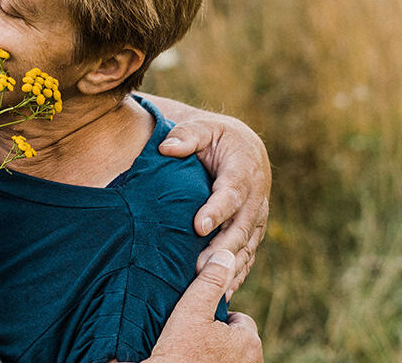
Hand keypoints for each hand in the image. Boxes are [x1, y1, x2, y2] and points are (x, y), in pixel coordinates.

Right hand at [144, 250, 262, 362]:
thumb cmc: (177, 350)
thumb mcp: (191, 310)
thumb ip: (210, 282)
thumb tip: (226, 255)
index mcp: (248, 340)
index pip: (239, 319)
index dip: (217, 318)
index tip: (198, 324)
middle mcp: (253, 361)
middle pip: (237, 338)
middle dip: (219, 336)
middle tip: (194, 338)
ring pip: (231, 355)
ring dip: (217, 352)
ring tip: (193, 351)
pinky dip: (213, 362)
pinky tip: (195, 361)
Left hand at [158, 111, 270, 296]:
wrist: (243, 148)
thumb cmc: (216, 138)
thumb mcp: (202, 128)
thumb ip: (186, 135)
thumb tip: (167, 147)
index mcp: (244, 170)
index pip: (231, 193)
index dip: (217, 210)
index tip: (199, 226)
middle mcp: (256, 198)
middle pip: (241, 228)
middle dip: (221, 249)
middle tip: (200, 269)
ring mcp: (257, 218)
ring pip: (246, 247)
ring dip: (229, 269)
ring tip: (209, 290)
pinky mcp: (253, 232)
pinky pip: (246, 257)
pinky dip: (236, 276)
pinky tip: (221, 296)